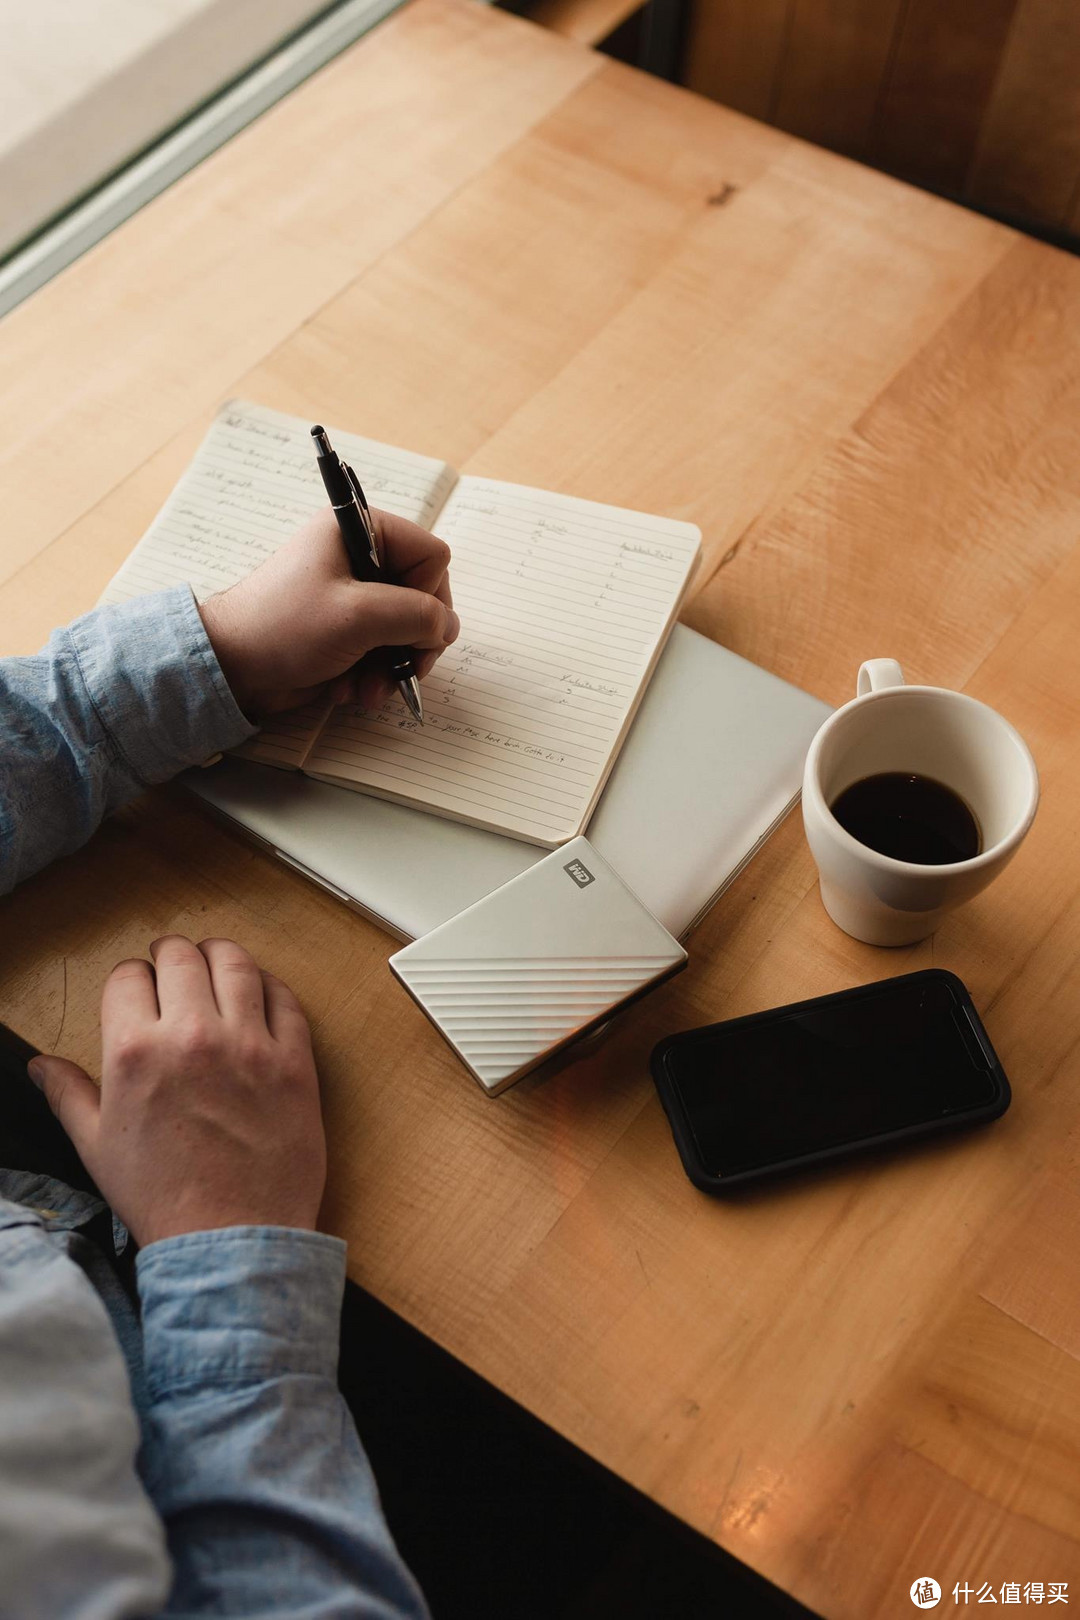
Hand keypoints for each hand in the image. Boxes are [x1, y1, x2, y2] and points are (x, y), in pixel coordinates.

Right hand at [28, 937, 325, 1247]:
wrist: (231, 1238)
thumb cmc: (162, 1197)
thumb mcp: (97, 1146)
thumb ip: (69, 1094)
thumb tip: (41, 1065)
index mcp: (135, 1052)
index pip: (127, 976)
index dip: (129, 979)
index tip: (135, 990)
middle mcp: (192, 1036)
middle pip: (181, 956)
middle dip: (171, 955)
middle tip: (173, 966)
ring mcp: (249, 1044)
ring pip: (236, 962)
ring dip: (220, 955)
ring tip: (215, 963)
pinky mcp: (294, 1060)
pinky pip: (285, 998)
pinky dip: (271, 986)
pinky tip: (260, 995)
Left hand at [198, 507, 459, 717]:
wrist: (231, 669)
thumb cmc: (283, 628)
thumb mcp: (360, 617)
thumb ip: (418, 616)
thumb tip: (448, 627)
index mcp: (358, 532)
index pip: (431, 556)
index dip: (429, 595)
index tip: (408, 626)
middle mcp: (358, 559)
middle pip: (423, 598)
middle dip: (413, 642)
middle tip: (405, 671)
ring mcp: (352, 598)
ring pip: (406, 632)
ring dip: (392, 668)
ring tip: (368, 691)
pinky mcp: (345, 631)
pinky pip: (383, 652)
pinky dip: (373, 676)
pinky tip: (350, 690)